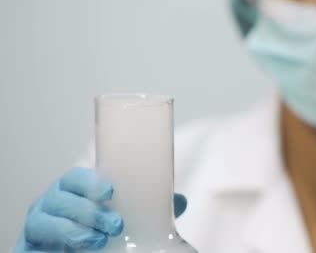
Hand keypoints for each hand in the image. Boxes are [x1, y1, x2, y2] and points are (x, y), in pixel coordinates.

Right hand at [14, 167, 187, 251]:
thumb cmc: (98, 228)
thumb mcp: (124, 216)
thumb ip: (149, 208)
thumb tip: (180, 201)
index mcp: (71, 191)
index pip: (73, 178)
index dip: (88, 181)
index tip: (110, 190)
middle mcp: (49, 206)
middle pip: (58, 200)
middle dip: (87, 211)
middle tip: (115, 224)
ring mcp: (37, 229)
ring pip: (43, 224)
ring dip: (70, 231)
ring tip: (97, 240)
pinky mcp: (28, 250)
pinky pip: (31, 249)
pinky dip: (49, 249)